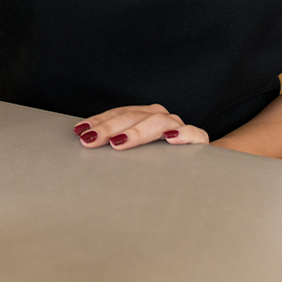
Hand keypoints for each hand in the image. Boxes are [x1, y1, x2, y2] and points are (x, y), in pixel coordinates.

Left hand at [73, 105, 209, 149]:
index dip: (99, 121)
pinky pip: (194, 134)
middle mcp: (161, 117)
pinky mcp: (198, 140)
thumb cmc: (161, 161)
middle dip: (109, 128)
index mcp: (144, 116)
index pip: (119, 114)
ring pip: (158, 122)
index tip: (80, 131)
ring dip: (137, 132)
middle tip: (91, 139)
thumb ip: (118, 145)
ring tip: (118, 141)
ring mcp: (180, 127)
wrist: (200, 167)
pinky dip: (183, 135)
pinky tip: (171, 140)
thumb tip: (86, 144)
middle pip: (133, 117)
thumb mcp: (137, 153)